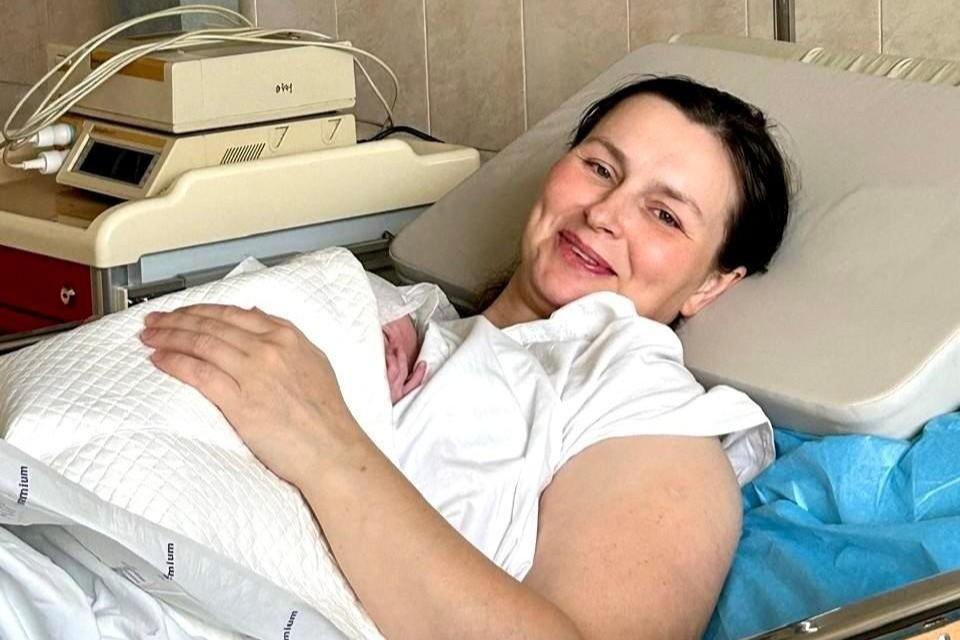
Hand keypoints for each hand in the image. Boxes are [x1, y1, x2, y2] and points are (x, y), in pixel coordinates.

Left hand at [139, 304, 361, 485]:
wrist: (332, 448)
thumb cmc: (326, 413)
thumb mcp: (314, 360)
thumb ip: (285, 336)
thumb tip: (255, 316)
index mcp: (287, 336)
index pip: (232, 314)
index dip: (201, 310)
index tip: (182, 312)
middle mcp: (268, 349)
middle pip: (211, 325)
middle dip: (176, 320)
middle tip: (154, 321)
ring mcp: (253, 373)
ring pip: (201, 344)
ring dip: (170, 338)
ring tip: (150, 338)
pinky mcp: (240, 402)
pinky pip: (199, 374)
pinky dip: (176, 363)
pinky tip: (160, 360)